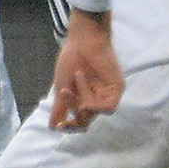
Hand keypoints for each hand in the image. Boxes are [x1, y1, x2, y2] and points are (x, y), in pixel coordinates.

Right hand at [48, 9, 121, 128]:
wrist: (83, 41)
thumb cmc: (71, 59)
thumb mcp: (62, 86)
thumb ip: (59, 108)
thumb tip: (51, 127)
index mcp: (82, 99)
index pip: (78, 121)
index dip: (69, 127)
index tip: (58, 126)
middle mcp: (95, 99)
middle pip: (86, 120)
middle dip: (74, 114)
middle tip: (64, 94)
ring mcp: (106, 94)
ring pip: (94, 113)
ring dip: (82, 101)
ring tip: (76, 77)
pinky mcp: (117, 89)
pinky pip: (108, 107)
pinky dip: (94, 102)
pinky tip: (85, 86)